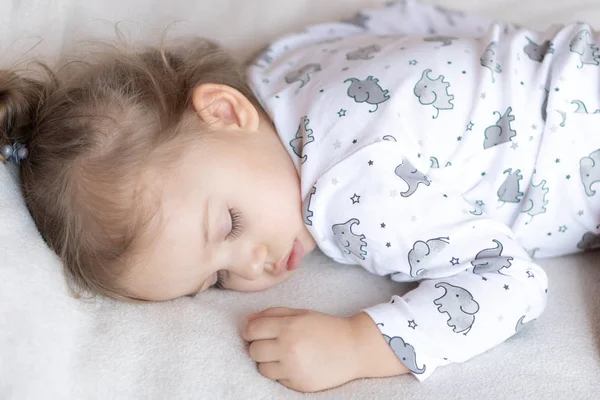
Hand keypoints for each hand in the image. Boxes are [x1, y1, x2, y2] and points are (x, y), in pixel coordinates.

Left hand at [242, 307, 360, 392]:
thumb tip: (248, 320)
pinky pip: (278, 380)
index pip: (252, 330)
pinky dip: (282, 373)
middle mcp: (288, 348)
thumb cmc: (326, 327)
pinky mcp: (299, 384)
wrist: (354, 348)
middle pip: (253, 350)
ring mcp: (293, 369)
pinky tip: (296, 364)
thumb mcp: (301, 313)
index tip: (255, 332)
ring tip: (284, 355)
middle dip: (258, 346)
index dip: (250, 330)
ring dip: (268, 361)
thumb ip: (273, 313)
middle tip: (272, 343)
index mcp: (288, 326)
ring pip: (262, 368)